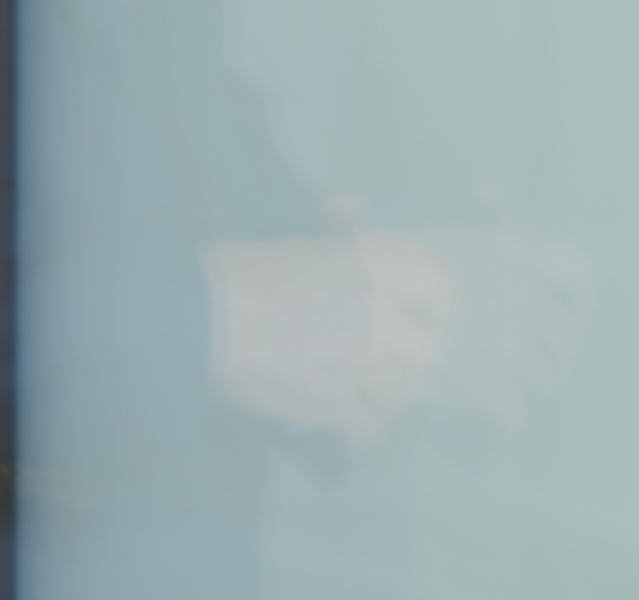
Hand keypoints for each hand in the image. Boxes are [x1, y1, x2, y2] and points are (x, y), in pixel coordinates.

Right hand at [202, 222, 594, 442]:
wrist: (306, 324)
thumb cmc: (325, 267)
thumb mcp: (351, 230)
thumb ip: (364, 219)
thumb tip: (349, 204)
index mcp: (492, 248)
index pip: (569, 265)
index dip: (565, 282)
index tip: (546, 292)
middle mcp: (512, 298)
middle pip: (563, 332)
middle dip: (545, 341)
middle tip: (514, 347)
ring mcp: (502, 351)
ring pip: (543, 375)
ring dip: (523, 378)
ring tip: (496, 379)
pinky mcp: (476, 398)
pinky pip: (510, 411)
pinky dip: (496, 416)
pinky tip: (474, 413)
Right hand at [203, 230, 455, 442]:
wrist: (199, 321)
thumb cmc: (239, 271)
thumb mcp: (293, 241)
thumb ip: (334, 234)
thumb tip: (354, 204)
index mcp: (377, 263)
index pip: (439, 285)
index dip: (435, 305)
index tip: (422, 318)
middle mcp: (387, 313)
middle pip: (423, 352)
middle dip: (403, 362)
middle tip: (373, 365)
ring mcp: (371, 365)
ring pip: (398, 394)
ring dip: (377, 397)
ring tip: (347, 394)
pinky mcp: (346, 407)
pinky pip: (368, 430)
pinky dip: (354, 433)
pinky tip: (335, 428)